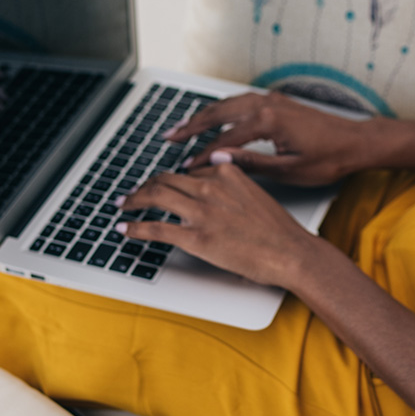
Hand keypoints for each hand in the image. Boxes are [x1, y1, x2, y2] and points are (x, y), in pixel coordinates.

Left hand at [117, 157, 340, 287]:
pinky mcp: (196, 238)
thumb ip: (233, 176)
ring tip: (124, 205)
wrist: (290, 252)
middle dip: (144, 186)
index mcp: (225, 172)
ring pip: (155, 197)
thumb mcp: (255, 190)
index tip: (159, 186)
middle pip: (164, 179)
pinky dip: (135, 228)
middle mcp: (210, 186)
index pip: (186, 172)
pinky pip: (156, 229)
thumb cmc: (277, 229)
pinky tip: (125, 230)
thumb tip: (217, 163)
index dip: (168, 180)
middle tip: (133, 194)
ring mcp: (201, 212)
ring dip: (133, 200)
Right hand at [162, 91, 380, 186]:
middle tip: (168, 138)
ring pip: (227, 104)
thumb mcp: (288, 170)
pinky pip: (240, 101)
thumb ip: (250, 163)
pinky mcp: (277, 100)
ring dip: (203, 116)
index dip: (201, 156)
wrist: (356, 142)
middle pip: (218, 113)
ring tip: (181, 128)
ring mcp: (272, 99)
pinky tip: (212, 118)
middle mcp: (267, 104)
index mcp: (268, 121)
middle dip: (190, 126)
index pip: (223, 140)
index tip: (184, 168)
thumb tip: (218, 160)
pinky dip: (221, 110)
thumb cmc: (329, 159)